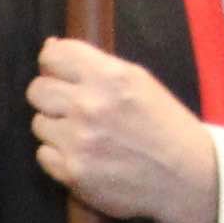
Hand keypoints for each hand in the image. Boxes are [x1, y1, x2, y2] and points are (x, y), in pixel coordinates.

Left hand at [28, 38, 220, 222]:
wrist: (186, 176)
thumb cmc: (163, 125)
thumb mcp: (138, 81)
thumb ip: (94, 64)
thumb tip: (50, 46)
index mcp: (109, 77)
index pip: (53, 56)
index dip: (53, 64)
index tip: (60, 73)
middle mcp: (90, 106)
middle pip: (37, 90)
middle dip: (51, 96)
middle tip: (73, 108)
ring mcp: (79, 141)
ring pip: (39, 123)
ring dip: (56, 127)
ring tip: (85, 135)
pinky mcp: (72, 172)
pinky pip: (43, 154)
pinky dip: (59, 155)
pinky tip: (83, 156)